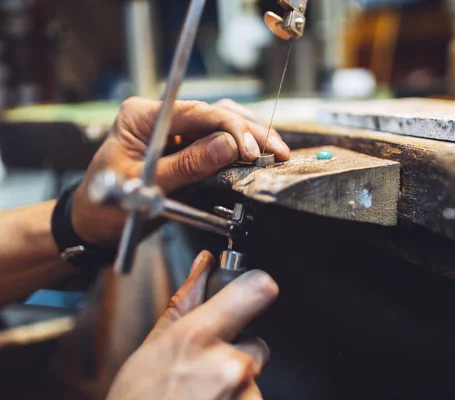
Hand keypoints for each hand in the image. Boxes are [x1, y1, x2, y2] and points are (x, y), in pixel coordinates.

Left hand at [71, 97, 289, 246]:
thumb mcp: (145, 188)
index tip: (251, 148)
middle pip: (215, 113)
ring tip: (277, 152)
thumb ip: (187, 166)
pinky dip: (243, 148)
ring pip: (222, 123)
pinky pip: (219, 141)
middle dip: (250, 131)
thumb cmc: (107, 207)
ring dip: (252, 137)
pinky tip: (262, 154)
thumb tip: (227, 147)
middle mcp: (160, 117)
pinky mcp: (186, 147)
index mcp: (141, 116)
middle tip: (276, 151)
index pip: (195, 112)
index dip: (229, 127)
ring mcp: (175, 131)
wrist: (95, 224)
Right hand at [107, 251, 278, 399]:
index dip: (256, 288)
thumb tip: (205, 263)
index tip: (252, 292)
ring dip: (234, 385)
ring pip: (252, 378)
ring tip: (200, 397)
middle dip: (236, 354)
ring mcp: (244, 396)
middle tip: (203, 372)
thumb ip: (185, 300)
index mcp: (199, 337)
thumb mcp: (153, 346)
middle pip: (257, 344)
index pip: (258, 290)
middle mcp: (229, 365)